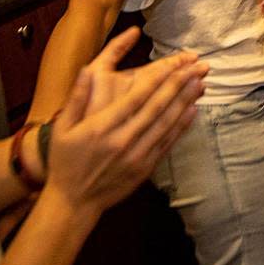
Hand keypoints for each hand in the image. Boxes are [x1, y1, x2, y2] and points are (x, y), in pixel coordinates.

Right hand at [43, 28, 207, 218]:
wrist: (74, 201)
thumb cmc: (65, 162)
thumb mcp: (63, 128)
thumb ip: (77, 98)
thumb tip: (87, 69)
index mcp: (102, 127)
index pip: (136, 96)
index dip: (158, 78)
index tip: (174, 62)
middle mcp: (122, 140)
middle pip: (156, 107)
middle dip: (179, 84)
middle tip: (198, 67)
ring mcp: (136, 155)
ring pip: (166, 123)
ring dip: (185, 101)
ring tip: (200, 82)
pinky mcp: (145, 168)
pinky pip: (167, 143)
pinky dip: (181, 126)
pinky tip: (193, 110)